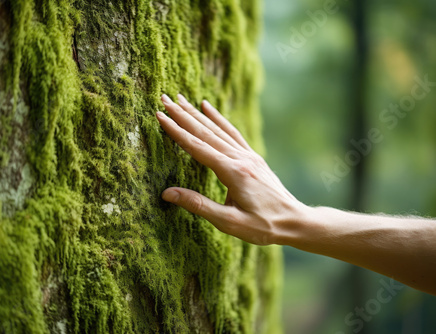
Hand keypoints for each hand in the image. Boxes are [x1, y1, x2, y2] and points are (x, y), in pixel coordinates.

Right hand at [156, 94, 307, 244]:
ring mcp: (248, 155)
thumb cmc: (263, 226)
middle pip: (206, 132)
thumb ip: (198, 205)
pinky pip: (232, 133)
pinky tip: (208, 108)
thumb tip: (167, 193)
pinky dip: (218, 119)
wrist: (295, 221)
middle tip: (164, 98)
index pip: (197, 147)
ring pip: (218, 129)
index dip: (176, 131)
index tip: (160, 115)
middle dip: (183, 115)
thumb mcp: (229, 222)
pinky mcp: (253, 157)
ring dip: (197, 113)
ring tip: (181, 99)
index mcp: (233, 172)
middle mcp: (240, 158)